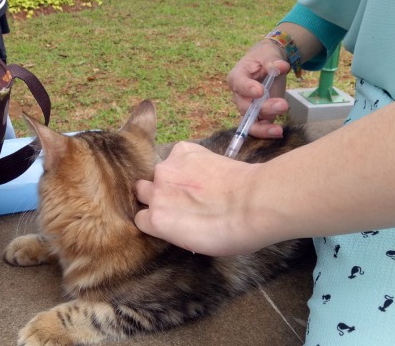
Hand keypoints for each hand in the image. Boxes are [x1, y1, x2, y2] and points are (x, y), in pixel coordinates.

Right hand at [134, 142, 264, 255]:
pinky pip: (177, 153)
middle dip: (156, 194)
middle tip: (178, 198)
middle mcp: (155, 193)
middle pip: (142, 190)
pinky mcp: (182, 150)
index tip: (170, 217)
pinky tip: (204, 166)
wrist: (253, 203)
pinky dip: (186, 158)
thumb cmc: (230, 232)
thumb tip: (176, 220)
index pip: (141, 218)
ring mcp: (167, 169)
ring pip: (159, 171)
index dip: (156, 217)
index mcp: (156, 221)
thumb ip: (174, 228)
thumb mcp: (195, 243)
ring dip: (171, 176)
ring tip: (195, 181)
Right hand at [227, 40, 290, 138]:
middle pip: (245, 107)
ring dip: (264, 127)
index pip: (239, 84)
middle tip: (283, 105)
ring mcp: (248, 107)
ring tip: (278, 130)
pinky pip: (259, 126)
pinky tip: (278, 132)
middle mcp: (239, 95)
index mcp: (237, 77)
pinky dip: (267, 132)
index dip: (248, 89)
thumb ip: (273, 61)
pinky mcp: (258, 114)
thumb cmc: (264, 57)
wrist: (268, 63)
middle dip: (263, 109)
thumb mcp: (268, 54)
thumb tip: (282, 66)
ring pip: (250, 121)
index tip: (261, 92)